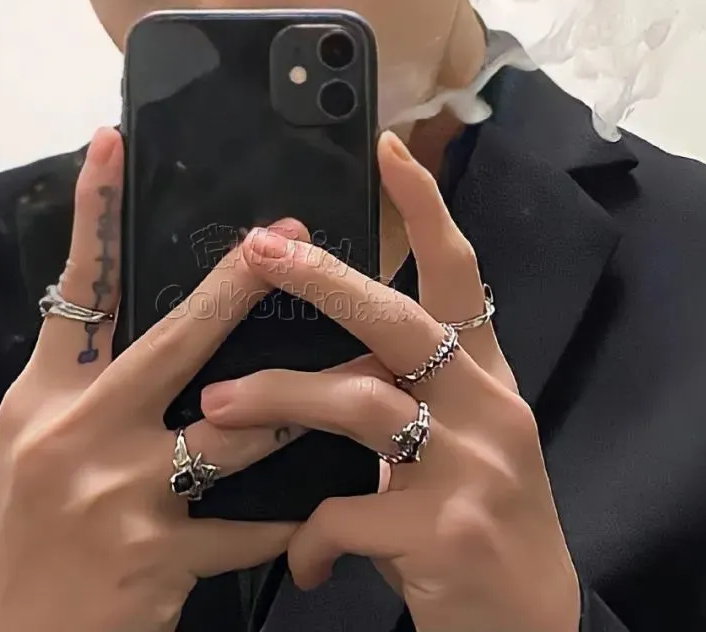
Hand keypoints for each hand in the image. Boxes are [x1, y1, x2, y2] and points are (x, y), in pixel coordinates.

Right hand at [0, 128, 305, 631]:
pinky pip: (250, 522)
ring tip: (351, 378)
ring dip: (296, 405)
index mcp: (44, 397)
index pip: (76, 289)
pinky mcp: (159, 554)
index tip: (112, 145)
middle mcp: (77, 432)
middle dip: (236, 288)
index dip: (93, 213)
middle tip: (284, 239)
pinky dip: (289, 513)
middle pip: (173, 339)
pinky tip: (325, 506)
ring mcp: (120, 493)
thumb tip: (153, 325)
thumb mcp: (37, 448)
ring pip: (234, 429)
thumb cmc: (30, 544)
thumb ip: (90, 386)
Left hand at [200, 132, 580, 631]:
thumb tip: (316, 364)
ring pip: (360, 405)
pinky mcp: (446, 536)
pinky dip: (309, 534)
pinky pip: (347, 514)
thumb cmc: (480, 522)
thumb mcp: (456, 443)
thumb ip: (403, 395)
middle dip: (326, 280)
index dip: (427, 206)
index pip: (461, 272)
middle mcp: (488, 407)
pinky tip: (301, 559)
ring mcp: (473, 469)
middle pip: (401, 321)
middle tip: (261, 248)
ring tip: (216, 408)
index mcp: (485, 376)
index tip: (389, 146)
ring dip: (279, 402)